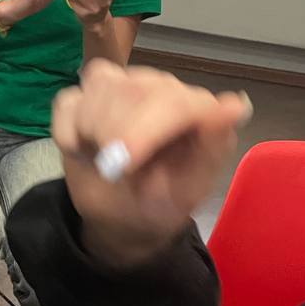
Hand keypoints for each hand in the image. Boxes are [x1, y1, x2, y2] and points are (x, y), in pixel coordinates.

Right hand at [51, 60, 250, 266]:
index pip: (170, 101)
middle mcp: (157, 87)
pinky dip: (68, 133)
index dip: (143, 130)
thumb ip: (212, 144)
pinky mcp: (82, 98)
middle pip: (127, 90)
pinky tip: (83, 152)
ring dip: (91, 134)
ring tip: (105, 162)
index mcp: (192, 106)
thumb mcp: (191, 185)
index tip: (124, 166)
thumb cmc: (162, 203)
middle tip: (115, 172)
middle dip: (113, 135)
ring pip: (96, 88)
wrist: (121, 218)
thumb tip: (236, 104)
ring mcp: (118, 87)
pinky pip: (68, 102)